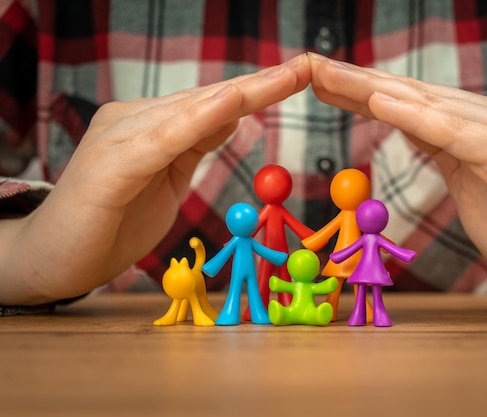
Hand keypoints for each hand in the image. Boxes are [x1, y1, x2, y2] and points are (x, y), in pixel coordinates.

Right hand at [0, 55, 310, 304]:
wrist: (54, 259)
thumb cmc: (112, 222)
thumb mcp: (167, 178)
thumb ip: (193, 144)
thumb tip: (231, 113)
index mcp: (147, 124)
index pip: (209, 102)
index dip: (255, 88)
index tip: (298, 74)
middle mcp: (131, 119)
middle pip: (205, 98)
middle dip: (260, 84)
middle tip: (305, 67)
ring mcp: (117, 138)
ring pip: (189, 110)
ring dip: (241, 94)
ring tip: (286, 77)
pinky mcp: (109, 167)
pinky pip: (161, 140)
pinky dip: (198, 121)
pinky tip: (232, 103)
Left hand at [309, 54, 486, 303]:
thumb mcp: (468, 183)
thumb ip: (443, 150)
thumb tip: (409, 125)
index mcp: (473, 127)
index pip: (407, 102)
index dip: (361, 92)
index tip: (320, 83)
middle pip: (409, 94)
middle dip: (356, 82)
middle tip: (310, 66)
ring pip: (426, 104)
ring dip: (372, 90)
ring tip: (329, 76)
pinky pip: (454, 133)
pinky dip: (415, 117)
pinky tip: (379, 102)